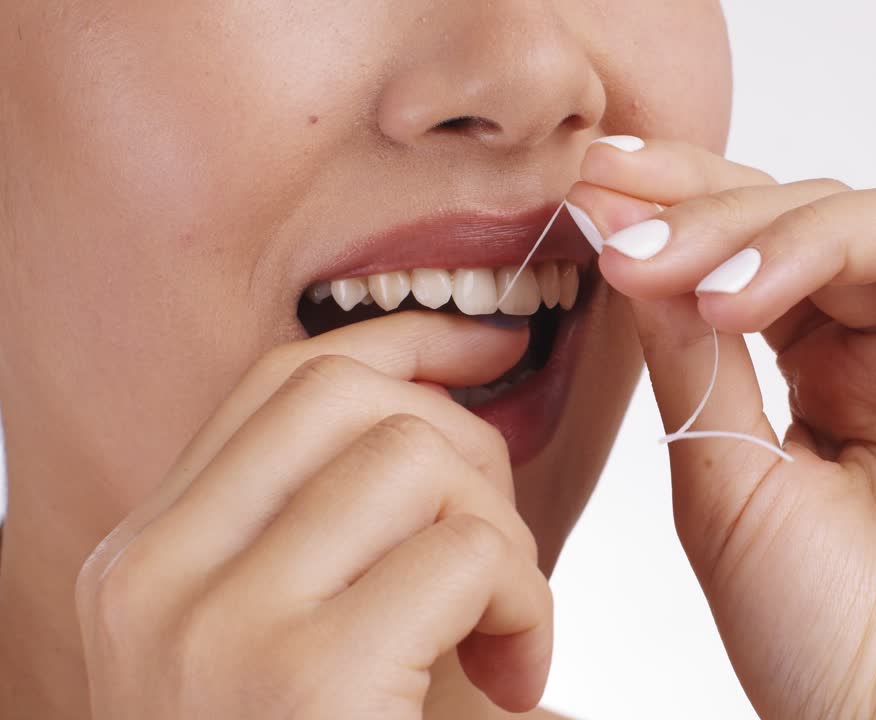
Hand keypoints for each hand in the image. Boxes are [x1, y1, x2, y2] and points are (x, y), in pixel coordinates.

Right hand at [75, 313, 551, 718]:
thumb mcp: (300, 634)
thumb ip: (334, 523)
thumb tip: (442, 388)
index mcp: (145, 560)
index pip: (280, 380)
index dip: (403, 341)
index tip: (490, 349)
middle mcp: (153, 579)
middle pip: (351, 397)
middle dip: (470, 448)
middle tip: (498, 556)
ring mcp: (215, 627)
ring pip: (418, 457)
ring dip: (505, 538)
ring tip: (507, 632)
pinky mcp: (304, 677)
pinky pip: (466, 553)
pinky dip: (528, 606)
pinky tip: (517, 680)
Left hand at [569, 139, 875, 719]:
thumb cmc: (822, 645)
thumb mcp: (726, 484)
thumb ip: (691, 357)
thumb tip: (628, 234)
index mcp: (825, 368)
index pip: (764, 238)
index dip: (690, 195)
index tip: (600, 184)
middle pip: (831, 213)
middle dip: (730, 221)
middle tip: (650, 258)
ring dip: (824, 234)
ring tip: (741, 302)